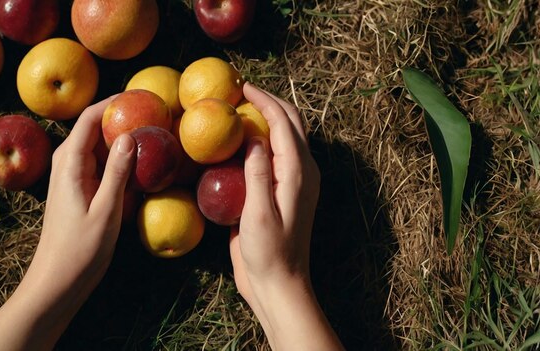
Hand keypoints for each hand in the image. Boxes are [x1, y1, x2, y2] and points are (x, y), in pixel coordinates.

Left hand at [0, 96, 135, 350]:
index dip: (113, 102)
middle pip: (94, 128)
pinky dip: (119, 160)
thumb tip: (129, 135)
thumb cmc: (80, 249)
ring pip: (99, 146)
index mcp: (69, 163)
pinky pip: (101, 165)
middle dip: (122, 118)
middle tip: (155, 116)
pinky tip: (140, 165)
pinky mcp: (80, 189)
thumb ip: (117, 172)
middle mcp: (67, 164)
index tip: (142, 97)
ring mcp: (72, 176)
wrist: (57, 281)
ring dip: (122, 139)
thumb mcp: (106, 210)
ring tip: (153, 135)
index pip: (89, 118)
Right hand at [230, 83, 343, 349]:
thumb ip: (257, 174)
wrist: (279, 284)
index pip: (283, 123)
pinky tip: (239, 141)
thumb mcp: (258, 214)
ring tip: (238, 108)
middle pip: (291, 123)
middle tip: (239, 91)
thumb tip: (253, 136)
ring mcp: (294, 180)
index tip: (241, 86)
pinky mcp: (282, 190)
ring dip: (267, 117)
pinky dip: (262, 138)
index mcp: (298, 173)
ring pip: (285, 136)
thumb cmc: (268, 253)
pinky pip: (275, 154)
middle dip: (269, 102)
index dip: (264, 100)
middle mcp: (301, 171)